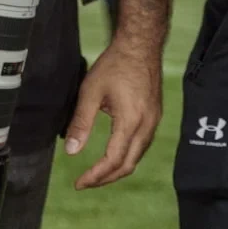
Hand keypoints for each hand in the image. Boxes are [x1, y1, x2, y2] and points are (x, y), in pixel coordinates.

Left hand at [66, 37, 162, 188]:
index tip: (78, 183)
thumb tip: (71, 152)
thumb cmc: (115, 64)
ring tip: (97, 172)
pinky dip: (128, 156)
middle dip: (106, 179)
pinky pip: (143, 145)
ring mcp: (154, 121)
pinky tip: (115, 153)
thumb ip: (81, 123)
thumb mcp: (91, 92)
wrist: (141, 45)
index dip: (95, 176)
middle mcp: (147, 125)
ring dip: (118, 168)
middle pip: (129, 165)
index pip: (113, 160)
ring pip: (138, 157)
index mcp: (130, 121)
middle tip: (86, 182)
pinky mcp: (156, 116)